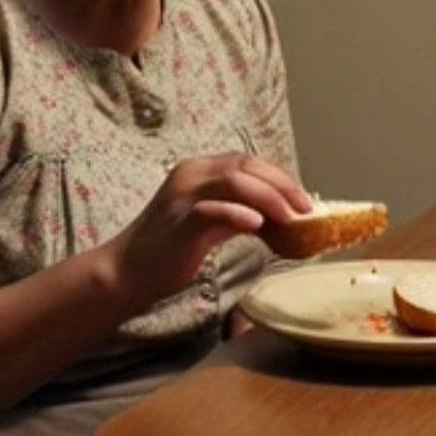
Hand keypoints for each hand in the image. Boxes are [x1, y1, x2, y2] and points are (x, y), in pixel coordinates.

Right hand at [108, 154, 309, 311]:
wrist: (127, 272)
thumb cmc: (170, 251)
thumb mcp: (211, 226)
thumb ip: (238, 215)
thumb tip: (278, 220)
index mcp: (199, 172)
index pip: (248, 163)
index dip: (280, 178)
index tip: (303, 200)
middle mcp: (191, 175)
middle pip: (247, 166)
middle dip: (283, 185)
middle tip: (307, 208)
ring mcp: (184, 196)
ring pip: (235, 181)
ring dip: (270, 197)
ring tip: (292, 217)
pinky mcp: (180, 221)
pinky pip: (214, 210)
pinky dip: (239, 215)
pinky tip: (258, 226)